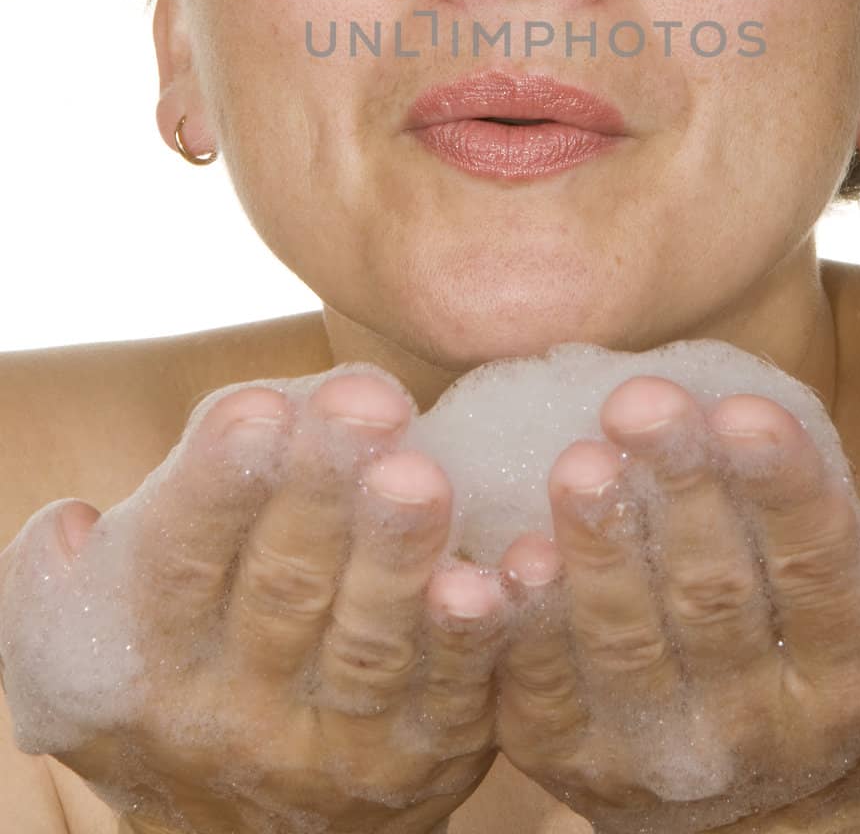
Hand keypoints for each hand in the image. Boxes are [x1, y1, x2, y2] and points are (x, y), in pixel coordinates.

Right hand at [0, 373, 507, 833]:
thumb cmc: (177, 669)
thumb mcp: (79, 641)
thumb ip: (64, 577)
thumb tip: (75, 525)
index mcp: (152, 661)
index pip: (178, 567)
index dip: (218, 486)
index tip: (257, 407)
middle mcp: (241, 710)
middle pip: (284, 590)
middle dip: (323, 491)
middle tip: (366, 406)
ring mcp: (337, 742)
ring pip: (369, 644)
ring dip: (398, 558)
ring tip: (423, 477)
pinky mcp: (425, 757)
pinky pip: (453, 698)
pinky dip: (473, 642)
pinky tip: (489, 578)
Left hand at [496, 376, 859, 832]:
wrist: (739, 821)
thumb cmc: (815, 678)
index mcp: (842, 686)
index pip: (819, 577)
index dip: (783, 491)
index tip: (748, 410)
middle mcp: (752, 730)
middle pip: (715, 597)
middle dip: (680, 491)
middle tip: (645, 402)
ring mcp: (655, 749)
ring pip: (626, 643)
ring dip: (600, 548)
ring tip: (580, 462)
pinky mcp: (566, 754)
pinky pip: (541, 686)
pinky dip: (528, 621)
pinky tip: (515, 552)